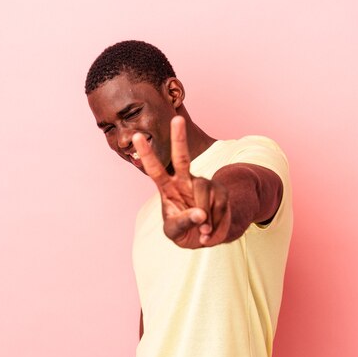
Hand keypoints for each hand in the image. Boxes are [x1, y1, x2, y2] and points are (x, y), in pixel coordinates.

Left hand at [132, 116, 230, 248]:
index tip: (137, 136)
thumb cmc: (185, 231)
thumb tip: (200, 214)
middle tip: (177, 119)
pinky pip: (218, 205)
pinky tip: (210, 231)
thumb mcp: (175, 233)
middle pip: (182, 158)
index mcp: (167, 188)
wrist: (207, 237)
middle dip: (179, 138)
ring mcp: (203, 184)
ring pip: (202, 191)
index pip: (155, 169)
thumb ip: (183, 223)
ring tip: (203, 232)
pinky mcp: (220, 192)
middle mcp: (185, 181)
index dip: (146, 154)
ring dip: (204, 216)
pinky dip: (214, 224)